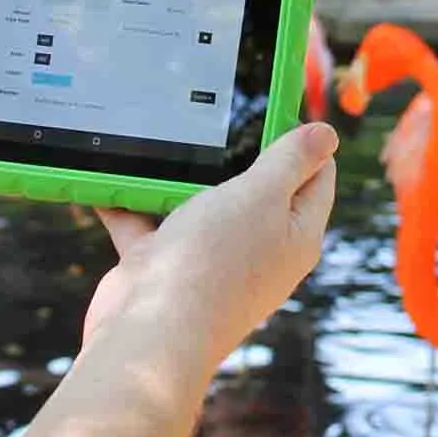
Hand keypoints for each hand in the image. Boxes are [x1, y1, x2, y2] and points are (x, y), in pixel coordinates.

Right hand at [84, 122, 338, 353]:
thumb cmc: (213, 262)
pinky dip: (132, 203)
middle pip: (258, 187)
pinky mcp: (166, 268)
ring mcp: (212, 260)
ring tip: (162, 133)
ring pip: (200, 205)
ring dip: (178, 177)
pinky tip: (110, 174)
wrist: (149, 334)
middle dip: (235, 150)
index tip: (269, 102)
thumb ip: (292, 161)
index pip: (317, 175)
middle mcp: (260, 248)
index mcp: (297, 233)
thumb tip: (327, 134)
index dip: (301, 137)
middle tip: (212, 111)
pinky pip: (149, 226)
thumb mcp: (262, 196)